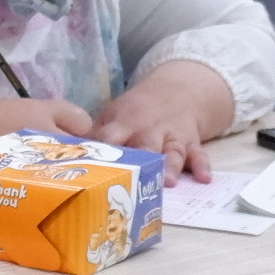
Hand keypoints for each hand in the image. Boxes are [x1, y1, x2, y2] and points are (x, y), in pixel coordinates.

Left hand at [93, 64, 231, 185]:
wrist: (177, 91)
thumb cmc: (136, 112)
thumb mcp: (113, 114)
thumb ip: (97, 134)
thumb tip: (69, 155)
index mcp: (124, 123)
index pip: (110, 136)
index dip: (103, 150)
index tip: (95, 168)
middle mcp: (148, 129)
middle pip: (144, 145)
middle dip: (141, 160)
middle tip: (136, 178)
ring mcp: (172, 135)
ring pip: (172, 152)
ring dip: (171, 166)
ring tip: (169, 182)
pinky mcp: (192, 141)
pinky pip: (199, 154)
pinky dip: (203, 166)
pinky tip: (205, 178)